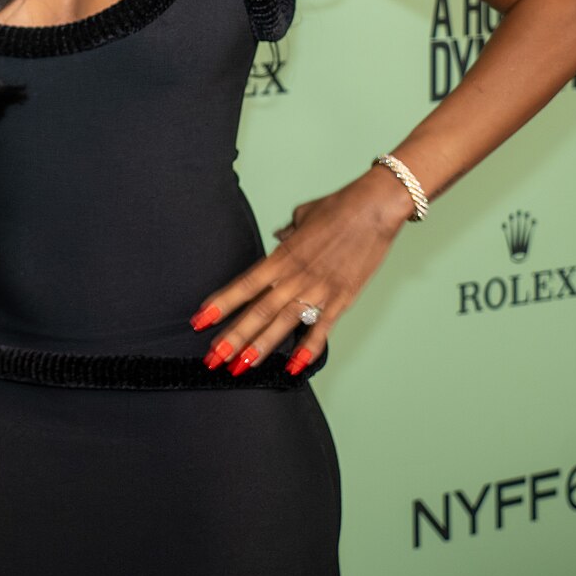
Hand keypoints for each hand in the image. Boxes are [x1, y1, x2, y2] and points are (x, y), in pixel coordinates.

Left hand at [190, 167, 412, 375]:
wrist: (375, 208)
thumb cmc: (339, 207)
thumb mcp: (303, 216)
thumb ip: (288, 232)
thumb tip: (280, 236)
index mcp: (282, 256)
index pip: (244, 285)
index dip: (221, 304)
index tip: (200, 320)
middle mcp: (296, 276)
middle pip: (258, 311)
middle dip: (234, 337)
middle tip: (214, 357)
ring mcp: (319, 290)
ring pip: (284, 324)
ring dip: (261, 347)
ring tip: (241, 367)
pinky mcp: (342, 299)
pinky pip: (322, 330)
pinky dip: (308, 350)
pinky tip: (293, 368)